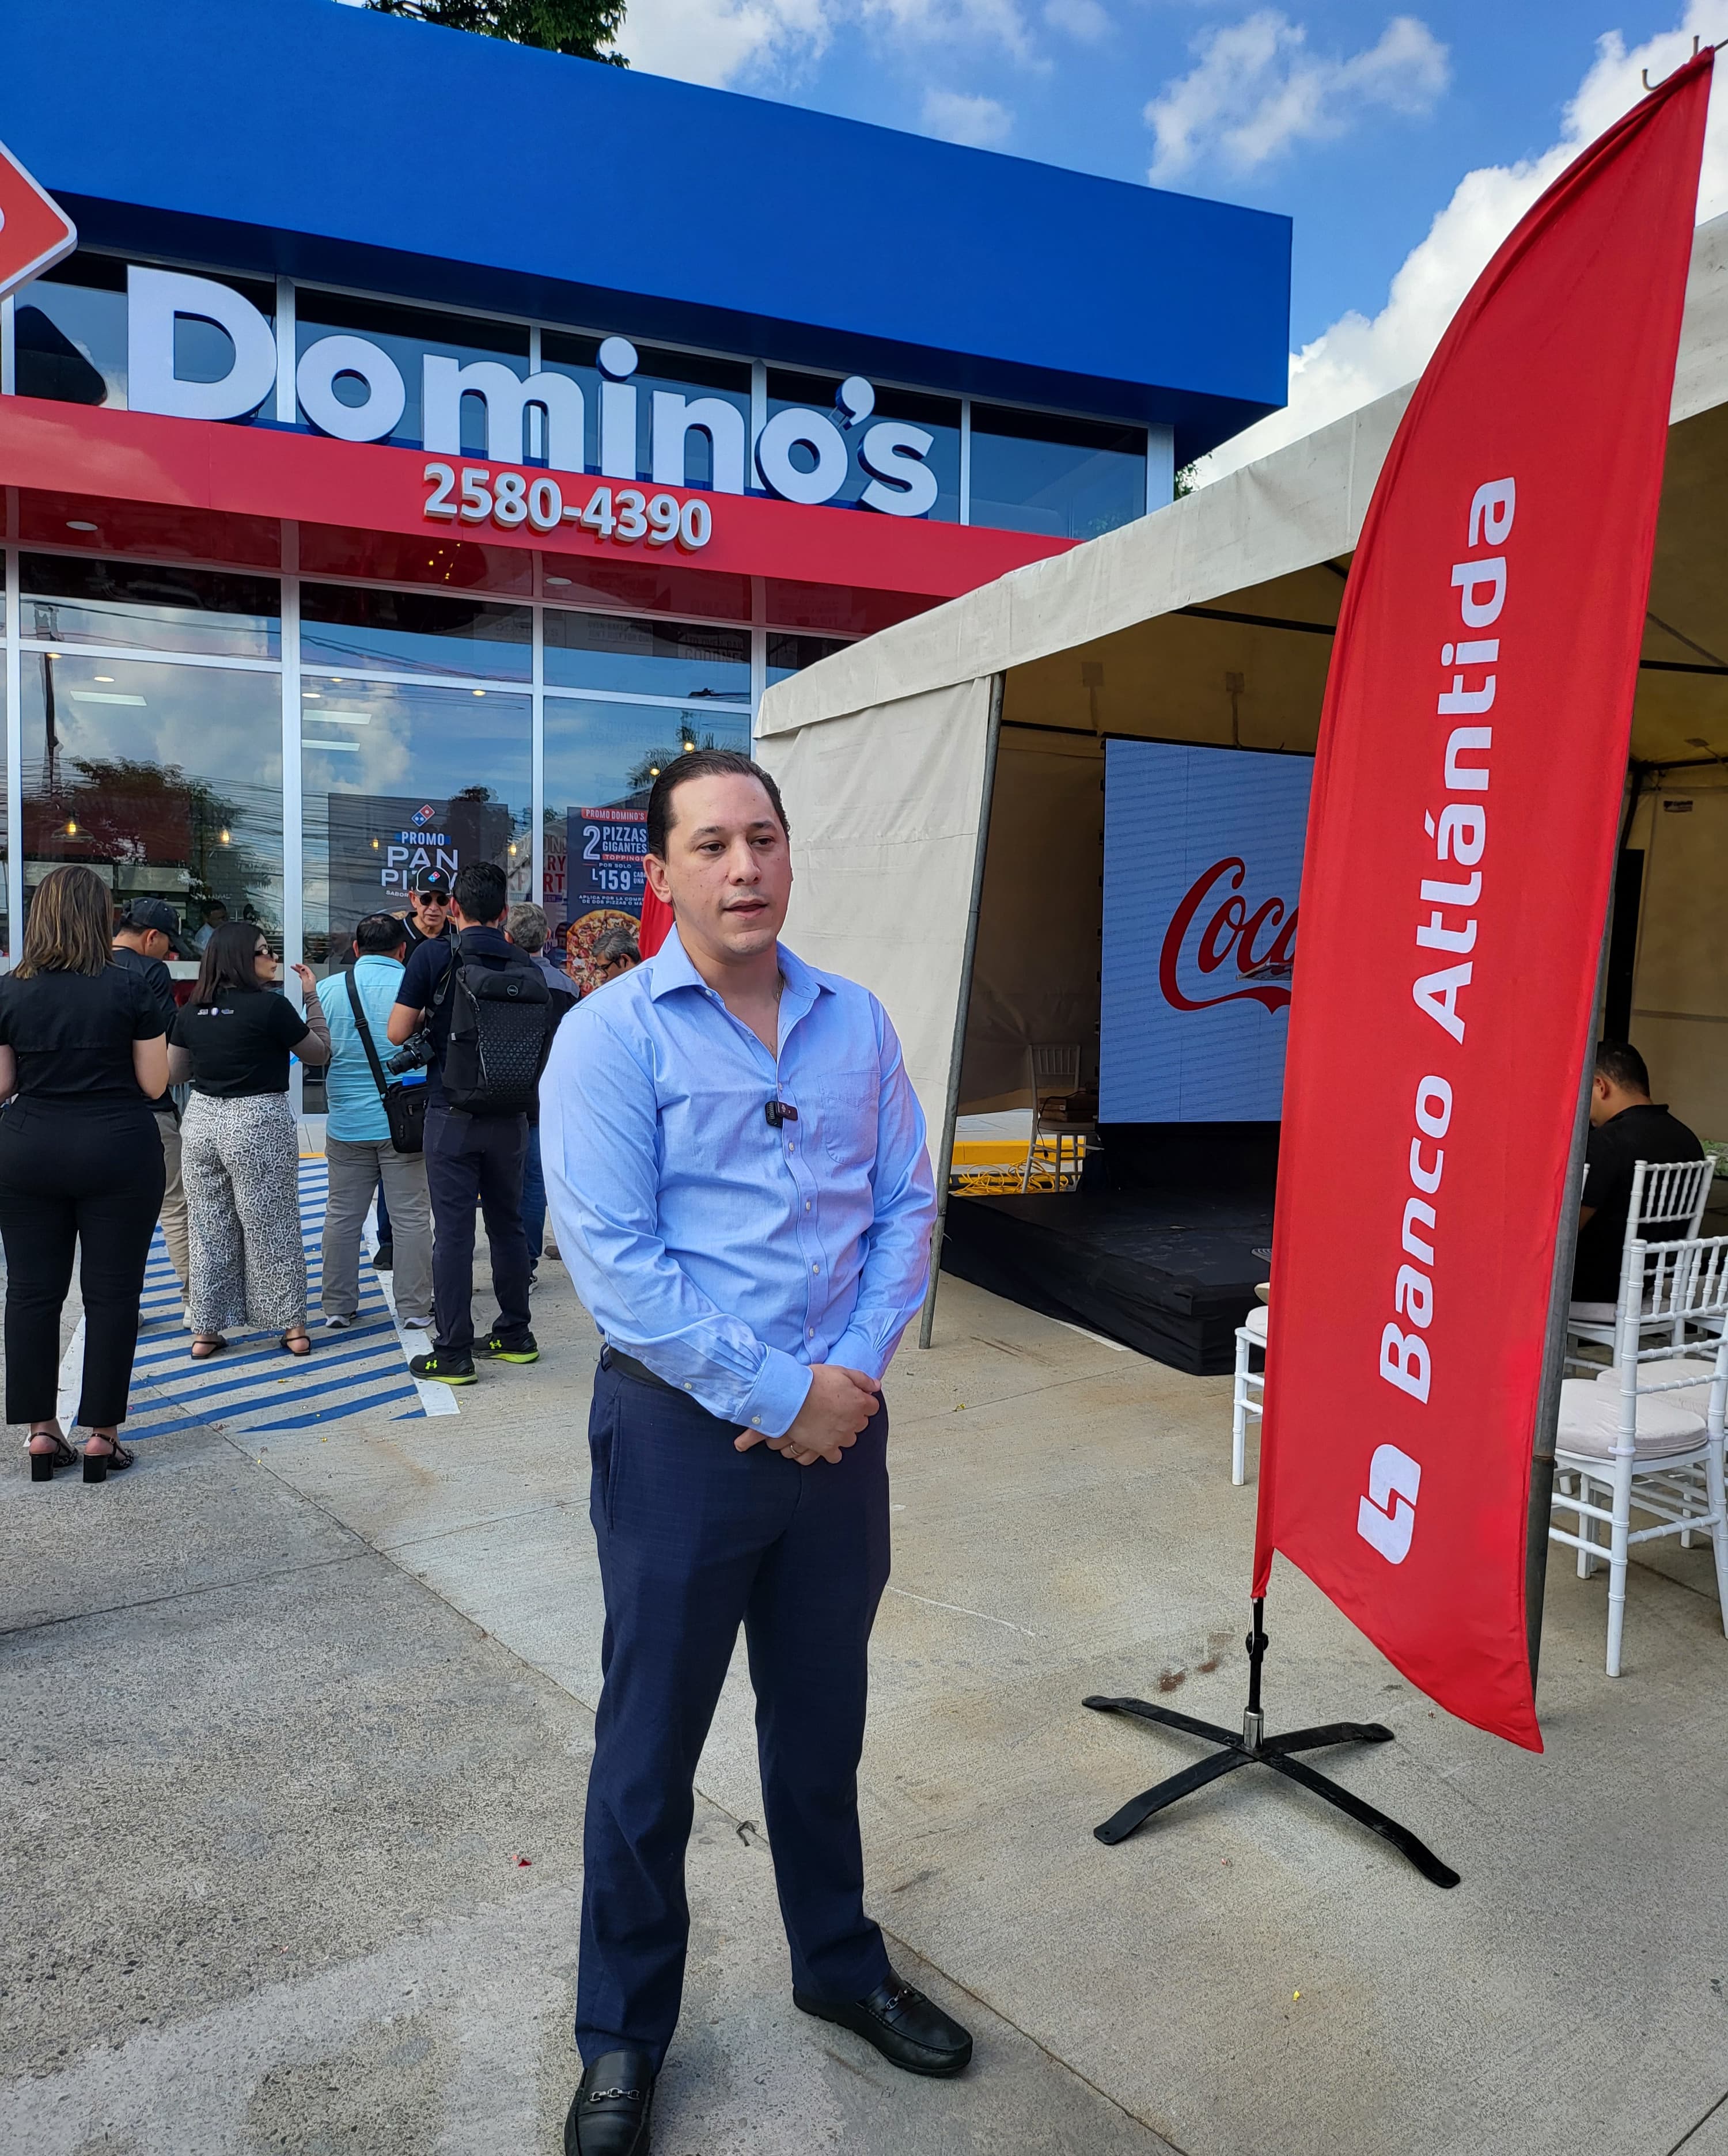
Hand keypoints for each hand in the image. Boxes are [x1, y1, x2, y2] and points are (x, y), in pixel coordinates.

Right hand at [290, 962, 316, 992]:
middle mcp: (311, 977)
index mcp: (311, 975)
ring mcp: (309, 980)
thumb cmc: (309, 990)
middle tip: (293, 966)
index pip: (306, 968)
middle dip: (299, 967)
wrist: (310, 996)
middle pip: (304, 970)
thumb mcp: (305, 981)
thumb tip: (302, 968)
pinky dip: (301, 974)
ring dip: (299, 970)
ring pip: (303, 973)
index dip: (300, 965)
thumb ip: (303, 974)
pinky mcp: (308, 982)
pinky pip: (304, 976)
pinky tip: (299, 975)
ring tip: (294, 969)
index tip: (296, 964)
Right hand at [735, 1364, 878, 1465]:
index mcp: (859, 1402)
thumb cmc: (814, 1381)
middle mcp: (853, 1422)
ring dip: (843, 1433)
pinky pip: (835, 1456)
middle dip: (853, 1417)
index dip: (862, 1401)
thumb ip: (863, 1380)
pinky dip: (832, 1451)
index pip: (872, 1407)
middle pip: (861, 1423)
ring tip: (829, 1424)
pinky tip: (825, 1441)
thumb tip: (876, 1386)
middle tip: (837, 1409)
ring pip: (850, 1439)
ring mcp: (840, 1436)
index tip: (853, 1399)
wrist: (791, 1396)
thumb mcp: (841, 1371)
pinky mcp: (826, 1448)